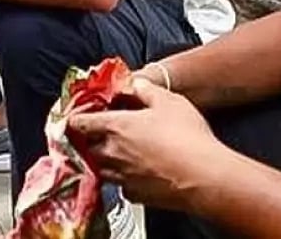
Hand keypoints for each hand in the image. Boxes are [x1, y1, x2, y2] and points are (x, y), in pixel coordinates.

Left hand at [67, 78, 228, 210]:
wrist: (205, 178)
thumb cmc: (188, 138)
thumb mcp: (168, 100)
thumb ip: (145, 89)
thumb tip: (135, 84)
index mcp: (114, 126)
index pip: (78, 123)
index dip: (74, 118)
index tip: (75, 116)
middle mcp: (112, 153)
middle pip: (86, 147)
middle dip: (90, 139)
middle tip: (99, 133)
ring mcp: (122, 177)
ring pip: (101, 168)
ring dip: (105, 159)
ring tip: (119, 152)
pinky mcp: (135, 195)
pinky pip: (121, 186)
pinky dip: (124, 179)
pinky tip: (137, 173)